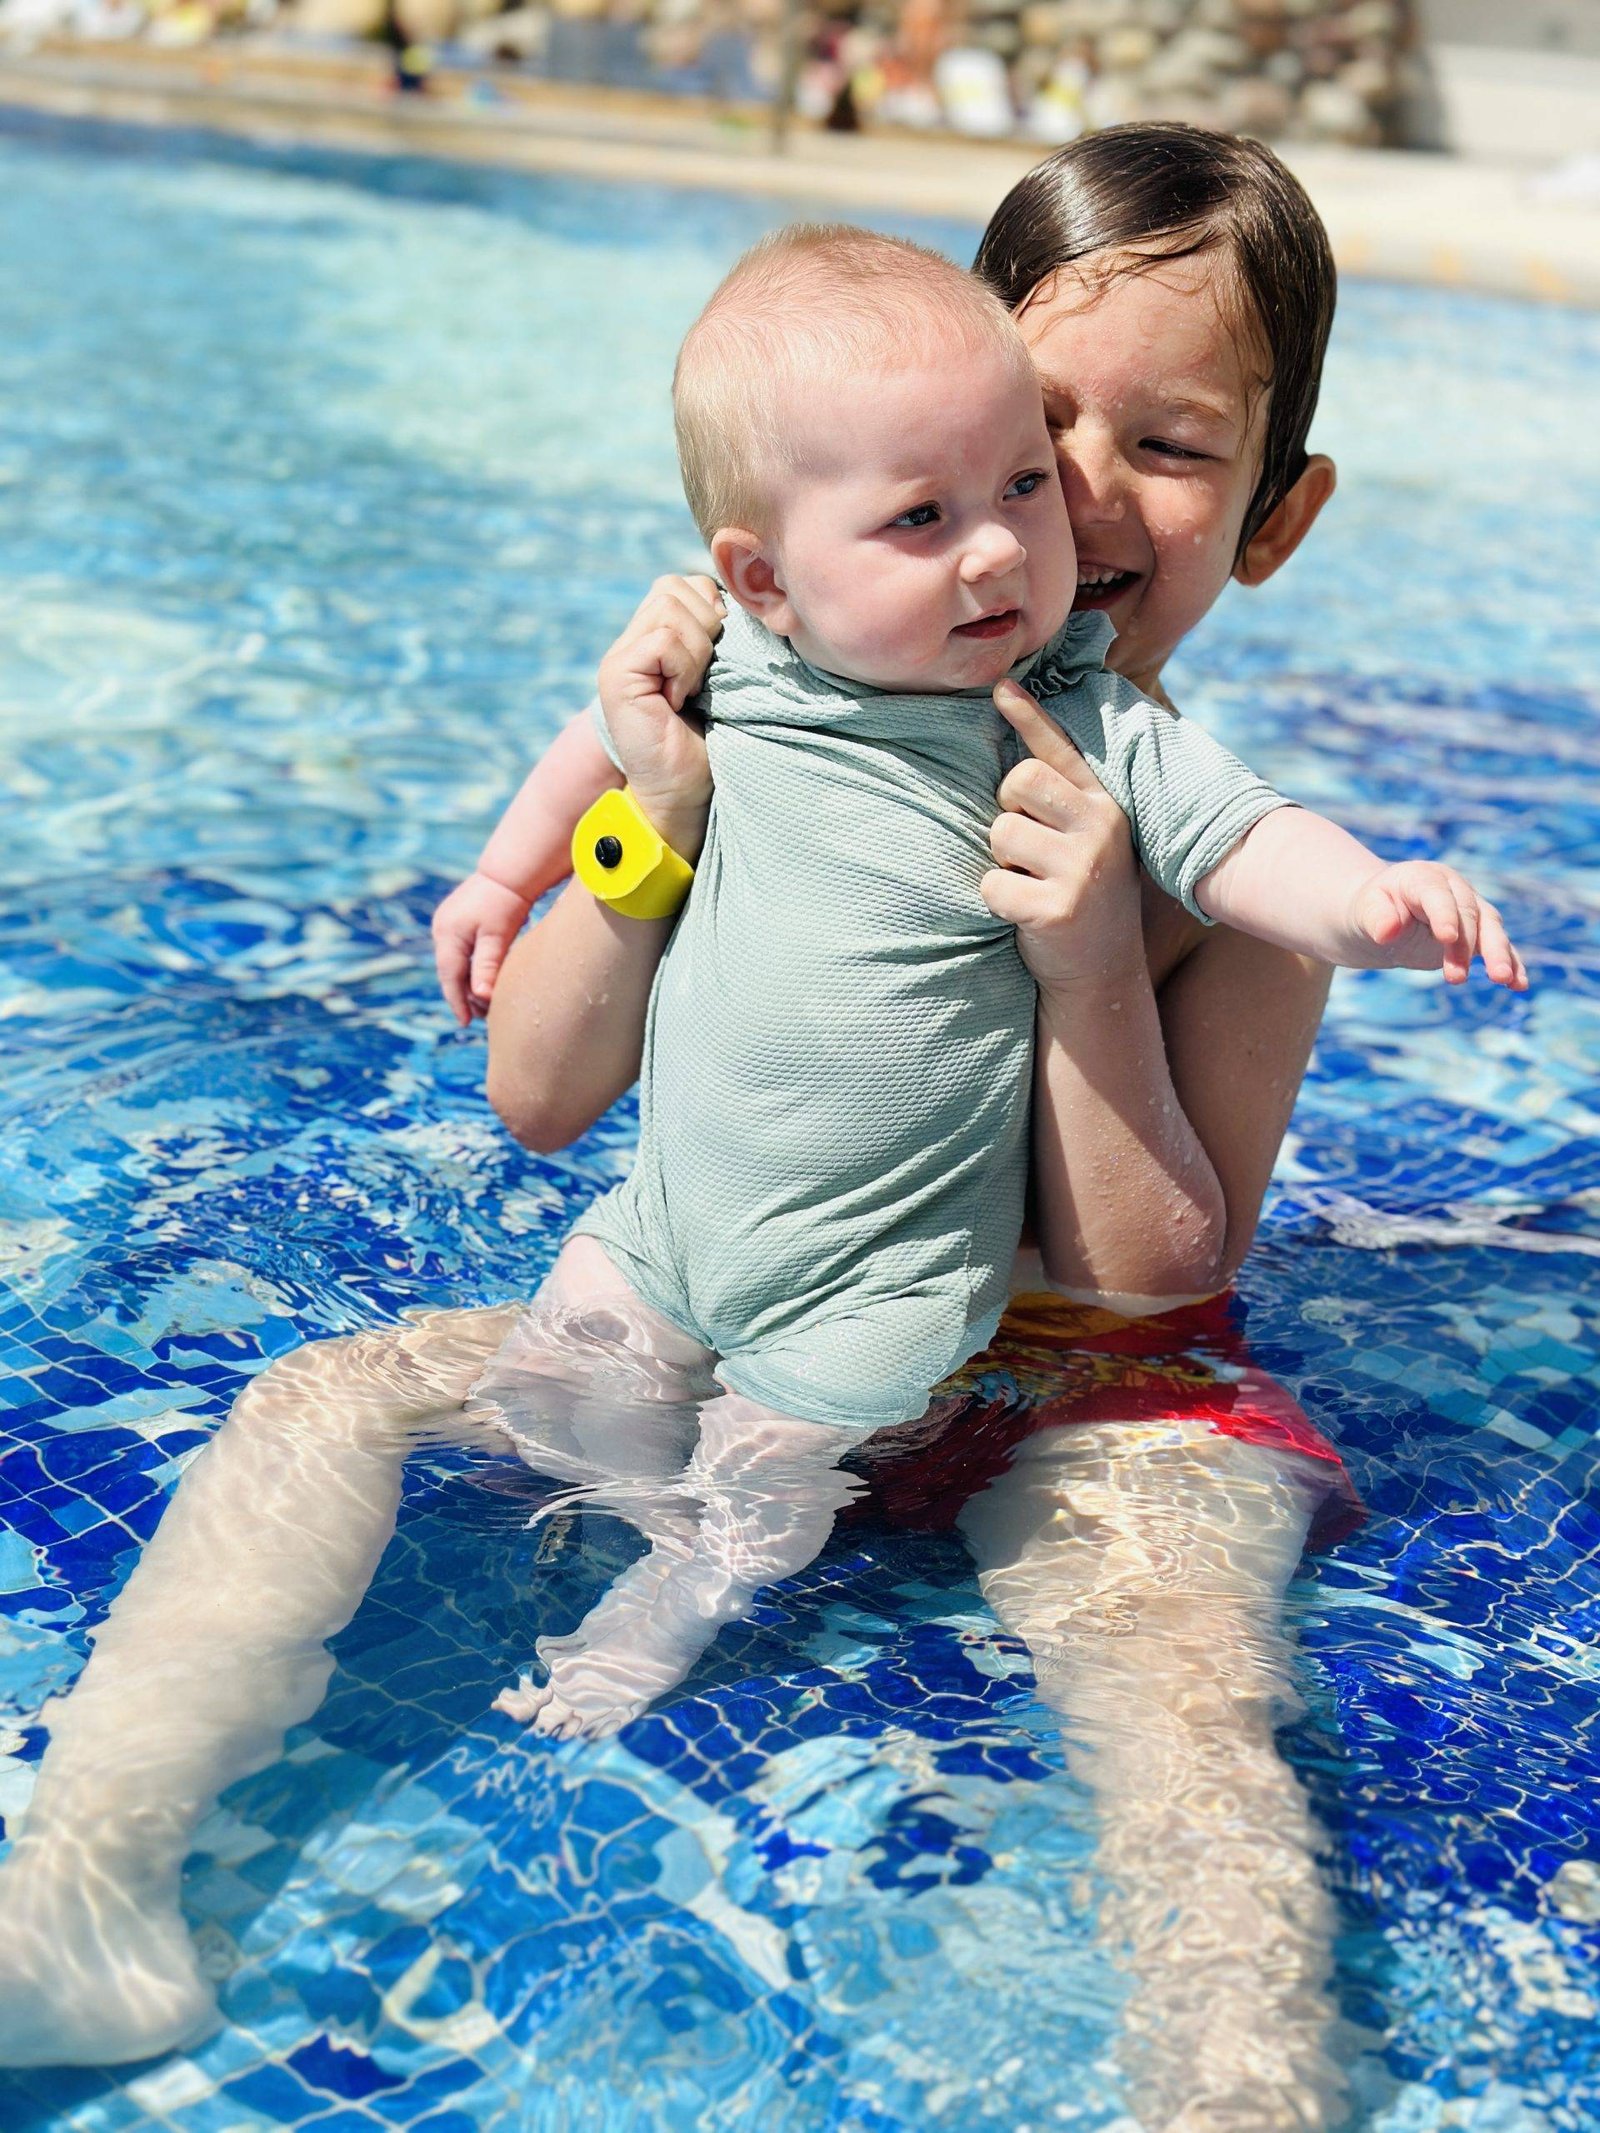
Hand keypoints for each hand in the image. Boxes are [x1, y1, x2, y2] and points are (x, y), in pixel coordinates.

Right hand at [432, 870, 534, 1024]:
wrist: (509, 872)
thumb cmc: (506, 903)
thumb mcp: (498, 937)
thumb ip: (488, 966)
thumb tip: (481, 997)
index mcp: (448, 934)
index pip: (450, 977)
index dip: (457, 1002)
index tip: (466, 1023)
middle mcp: (441, 928)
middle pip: (450, 972)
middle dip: (464, 996)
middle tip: (482, 1017)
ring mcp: (446, 923)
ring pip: (454, 963)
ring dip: (467, 982)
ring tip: (484, 1003)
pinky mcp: (455, 920)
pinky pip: (459, 952)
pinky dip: (469, 968)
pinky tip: (482, 978)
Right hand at [597, 574, 723, 855]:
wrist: (687, 793)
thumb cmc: (714, 741)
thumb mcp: (722, 674)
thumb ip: (717, 633)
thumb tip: (737, 596)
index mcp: (655, 636)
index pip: (685, 584)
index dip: (713, 611)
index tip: (718, 661)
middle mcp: (631, 640)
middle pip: (676, 587)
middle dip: (706, 627)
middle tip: (705, 677)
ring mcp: (619, 657)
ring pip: (671, 608)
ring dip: (697, 651)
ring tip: (692, 690)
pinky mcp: (616, 675)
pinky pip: (664, 641)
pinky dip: (684, 667)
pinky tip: (680, 699)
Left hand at [979, 678, 1144, 992]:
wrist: (1101, 968)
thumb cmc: (1080, 891)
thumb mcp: (1083, 837)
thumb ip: (1060, 791)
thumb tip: (1014, 716)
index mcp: (1105, 804)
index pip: (1060, 751)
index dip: (1029, 718)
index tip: (1000, 688)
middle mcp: (1101, 828)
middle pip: (1020, 781)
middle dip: (1007, 808)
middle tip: (1025, 844)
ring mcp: (1082, 869)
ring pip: (1001, 832)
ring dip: (1002, 860)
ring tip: (1031, 881)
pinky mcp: (1057, 908)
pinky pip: (993, 883)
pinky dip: (997, 900)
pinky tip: (1025, 912)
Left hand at [1349, 861, 1526, 988]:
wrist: (1382, 917)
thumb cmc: (1371, 911)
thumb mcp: (1365, 911)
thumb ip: (1377, 917)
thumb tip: (1388, 931)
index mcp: (1424, 877)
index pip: (1437, 894)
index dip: (1445, 914)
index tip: (1447, 938)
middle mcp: (1454, 889)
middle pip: (1470, 914)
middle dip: (1467, 945)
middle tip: (1458, 977)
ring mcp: (1471, 909)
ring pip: (1491, 929)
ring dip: (1499, 954)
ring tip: (1503, 980)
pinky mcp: (1480, 934)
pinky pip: (1500, 947)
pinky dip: (1512, 964)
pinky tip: (1519, 985)